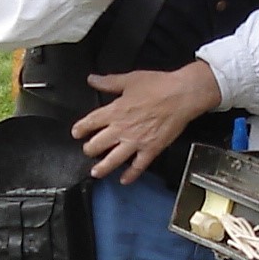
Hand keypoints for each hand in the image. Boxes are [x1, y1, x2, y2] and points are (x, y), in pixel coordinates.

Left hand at [75, 63, 221, 181]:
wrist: (181, 95)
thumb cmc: (158, 85)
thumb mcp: (130, 80)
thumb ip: (109, 82)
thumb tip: (92, 79)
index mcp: (115, 111)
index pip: (91, 122)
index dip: (80, 129)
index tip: (76, 133)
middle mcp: (122, 129)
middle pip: (98, 144)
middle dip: (89, 149)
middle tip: (87, 150)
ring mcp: (136, 142)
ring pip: (113, 159)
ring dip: (102, 167)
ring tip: (95, 172)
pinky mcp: (151, 149)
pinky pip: (138, 166)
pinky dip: (130, 175)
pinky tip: (124, 180)